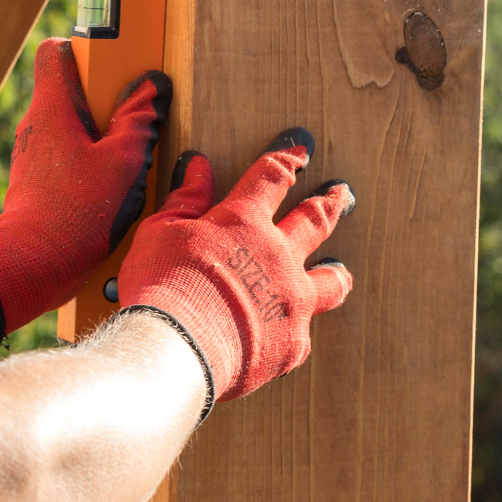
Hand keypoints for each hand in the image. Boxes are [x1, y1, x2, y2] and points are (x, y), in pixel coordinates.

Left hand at [0, 38, 170, 345]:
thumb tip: (153, 87)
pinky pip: (65, 157)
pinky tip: (112, 187)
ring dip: (99, 135)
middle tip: (135, 117)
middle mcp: (35, 125)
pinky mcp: (35, 182)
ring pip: (70, 128)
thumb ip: (140, 122)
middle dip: (105, 100)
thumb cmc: (75, 212)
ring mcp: (32, 154)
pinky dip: (88, 162)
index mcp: (52, 108)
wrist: (30, 266)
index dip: (83, 48)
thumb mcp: (123, 163)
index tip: (114, 62)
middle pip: (70, 91)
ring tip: (129, 158)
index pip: (55, 53)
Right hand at [117, 127, 353, 411]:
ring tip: (339, 270)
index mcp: (243, 222)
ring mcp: (291, 302)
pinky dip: (295, 327)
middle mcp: (278, 257)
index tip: (300, 152)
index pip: (271, 179)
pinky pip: (303, 331)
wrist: (175, 349)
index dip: (287, 161)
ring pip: (329, 281)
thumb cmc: (160, 286)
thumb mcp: (160, 232)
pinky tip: (290, 331)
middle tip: (341, 194)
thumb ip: (185, 201)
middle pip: (314, 221)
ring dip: (334, 271)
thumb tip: (199, 168)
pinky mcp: (292, 345)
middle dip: (328, 203)